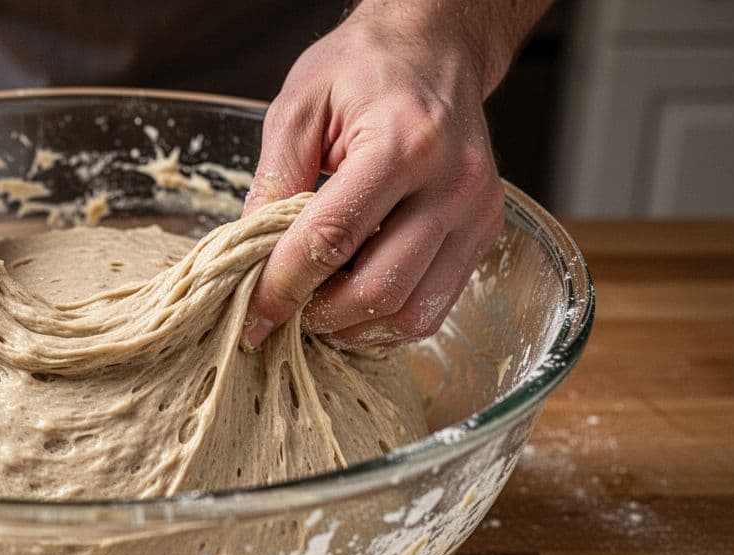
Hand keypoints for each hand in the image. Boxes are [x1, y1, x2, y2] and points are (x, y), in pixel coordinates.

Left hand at [241, 5, 509, 349]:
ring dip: (354, 327)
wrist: (435, 48)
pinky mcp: (485, 233)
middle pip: (379, 288)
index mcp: (402, 143)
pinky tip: (352, 303)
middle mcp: (452, 183)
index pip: (332, 237)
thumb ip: (273, 180)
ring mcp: (477, 212)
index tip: (253, 314)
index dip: (284, 285)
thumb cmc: (364, 69)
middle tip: (283, 313)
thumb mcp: (298, 106)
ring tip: (316, 310)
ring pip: (413, 313)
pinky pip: (435, 306)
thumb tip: (248, 254)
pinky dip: (387, 321)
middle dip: (319, 315)